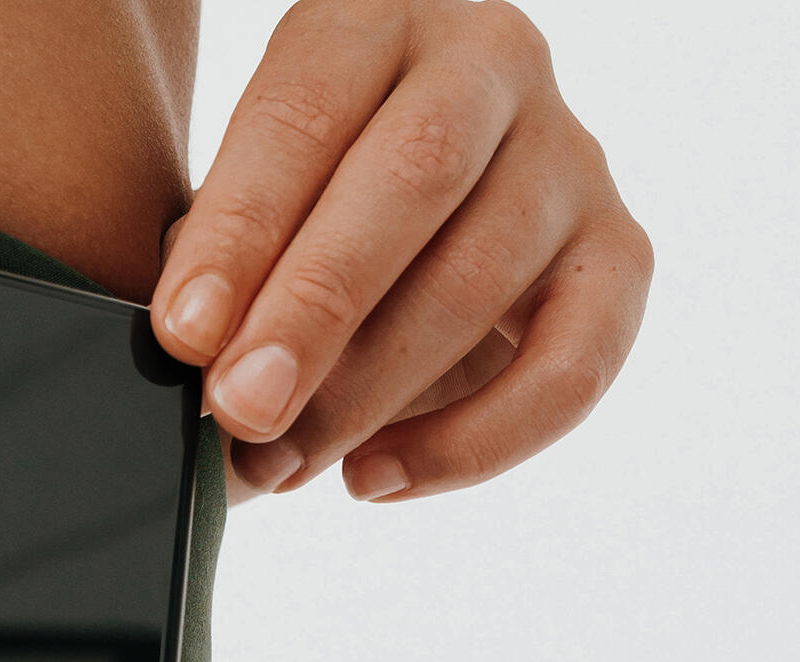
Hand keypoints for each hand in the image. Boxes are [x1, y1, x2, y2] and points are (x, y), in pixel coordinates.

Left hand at [150, 0, 651, 500]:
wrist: (399, 248)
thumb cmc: (293, 230)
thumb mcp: (244, 228)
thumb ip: (222, 282)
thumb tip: (203, 373)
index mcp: (373, 21)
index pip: (306, 112)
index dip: (241, 229)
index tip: (184, 334)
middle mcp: (488, 64)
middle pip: (413, 176)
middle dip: (314, 311)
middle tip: (239, 409)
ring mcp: (567, 156)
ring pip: (480, 278)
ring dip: (366, 394)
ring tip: (279, 462)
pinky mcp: (616, 256)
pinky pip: (569, 366)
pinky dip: (470, 444)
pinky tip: (373, 478)